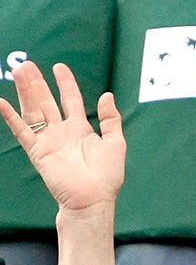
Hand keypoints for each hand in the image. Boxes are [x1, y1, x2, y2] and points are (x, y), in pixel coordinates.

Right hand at [0, 62, 124, 212]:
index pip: (71, 100)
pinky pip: (21, 132)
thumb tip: (106, 95)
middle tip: (26, 64)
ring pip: (33, 111)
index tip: (59, 67)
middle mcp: (62, 132)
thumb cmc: (107, 175)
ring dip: (25, 93)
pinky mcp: (37, 152)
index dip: (65, 83)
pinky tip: (1, 102)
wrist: (93, 199)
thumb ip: (111, 119)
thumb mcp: (115, 142)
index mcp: (81, 129)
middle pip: (47, 102)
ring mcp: (48, 141)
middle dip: (38, 84)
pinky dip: (11, 118)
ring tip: (18, 73)